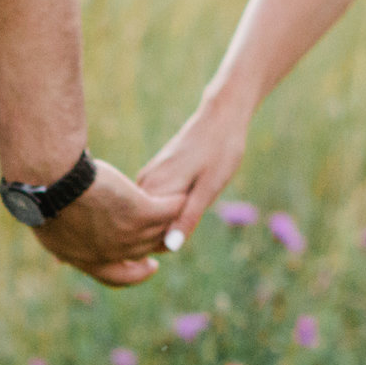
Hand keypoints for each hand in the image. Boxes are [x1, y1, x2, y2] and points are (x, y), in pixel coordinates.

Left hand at [33, 159, 180, 287]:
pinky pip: (169, 210)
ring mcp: (129, 234)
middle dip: (157, 242)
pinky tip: (181, 194)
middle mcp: (112, 253)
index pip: (118, 277)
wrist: (50, 182)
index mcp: (88, 260)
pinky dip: (177, 203)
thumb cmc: (42, 197)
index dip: (136, 274)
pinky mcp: (141, 212)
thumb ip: (62, 240)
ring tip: (179, 206)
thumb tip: (58, 246)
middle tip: (167, 230)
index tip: (150, 266)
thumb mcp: (49, 227)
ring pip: (160, 230)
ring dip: (170, 220)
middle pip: (143, 251)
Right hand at [137, 95, 249, 246]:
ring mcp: (147, 176)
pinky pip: (153, 201)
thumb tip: (170, 246)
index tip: (191, 225)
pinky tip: (188, 196)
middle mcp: (145, 182)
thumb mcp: (210, 187)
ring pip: (150, 214)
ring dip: (167, 219)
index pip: (150, 233)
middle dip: (166, 231)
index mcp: (156, 187)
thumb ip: (188, 217)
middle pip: (147, 224)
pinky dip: (168, 207)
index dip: (169, 240)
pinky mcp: (152, 173)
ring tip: (193, 201)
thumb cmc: (220, 152)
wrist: (220, 118)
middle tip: (196, 208)